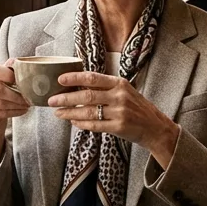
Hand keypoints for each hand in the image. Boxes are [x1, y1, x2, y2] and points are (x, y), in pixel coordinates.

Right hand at [0, 59, 30, 165]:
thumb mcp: (1, 78)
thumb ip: (8, 69)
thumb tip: (18, 62)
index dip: (8, 74)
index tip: (21, 81)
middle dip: (16, 95)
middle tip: (28, 97)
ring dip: (17, 105)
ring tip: (27, 104)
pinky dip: (14, 112)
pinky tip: (21, 110)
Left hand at [48, 72, 180, 166]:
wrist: (155, 127)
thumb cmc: (137, 108)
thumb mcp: (125, 91)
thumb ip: (105, 88)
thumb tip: (78, 86)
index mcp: (119, 83)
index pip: (92, 77)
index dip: (74, 78)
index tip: (60, 79)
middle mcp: (119, 96)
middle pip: (86, 96)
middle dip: (66, 98)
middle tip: (51, 100)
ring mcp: (119, 112)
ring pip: (87, 112)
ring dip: (69, 113)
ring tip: (58, 113)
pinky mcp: (118, 127)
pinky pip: (94, 125)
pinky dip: (81, 124)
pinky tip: (73, 122)